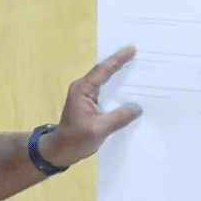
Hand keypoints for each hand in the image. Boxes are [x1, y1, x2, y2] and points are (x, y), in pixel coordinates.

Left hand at [42, 44, 142, 167]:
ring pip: (106, 81)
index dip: (117, 60)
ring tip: (137, 68)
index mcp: (83, 90)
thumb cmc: (76, 139)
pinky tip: (130, 90)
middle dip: (120, 63)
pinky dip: (118, 89)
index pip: (102, 71)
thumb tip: (138, 107)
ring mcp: (87, 96)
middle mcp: (84, 89)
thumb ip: (119, 117)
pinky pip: (107, 92)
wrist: (62, 150)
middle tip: (138, 54)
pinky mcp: (92, 104)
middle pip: (104, 72)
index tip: (131, 49)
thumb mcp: (99, 129)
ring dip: (120, 75)